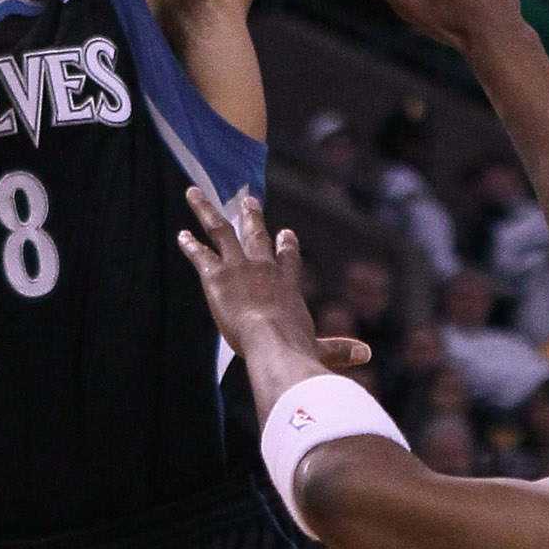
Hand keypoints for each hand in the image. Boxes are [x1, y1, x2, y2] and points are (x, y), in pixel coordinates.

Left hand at [178, 186, 323, 371]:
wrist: (273, 341)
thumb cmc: (296, 349)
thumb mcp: (320, 350)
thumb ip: (339, 350)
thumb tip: (366, 355)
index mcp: (288, 284)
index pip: (288, 259)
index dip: (286, 246)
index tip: (286, 233)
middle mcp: (264, 268)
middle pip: (257, 236)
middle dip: (252, 217)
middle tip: (248, 200)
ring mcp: (239, 268)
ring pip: (222, 231)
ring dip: (207, 211)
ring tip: (195, 194)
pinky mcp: (216, 276)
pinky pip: (201, 254)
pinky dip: (190, 244)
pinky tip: (182, 234)